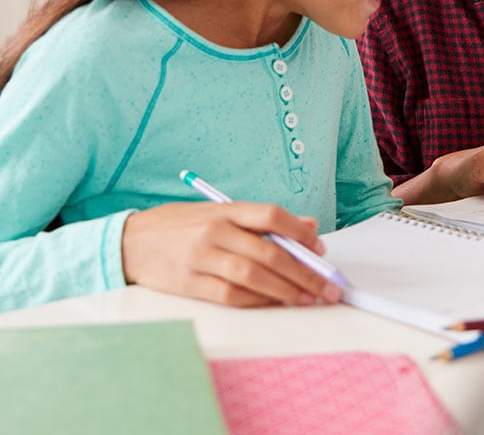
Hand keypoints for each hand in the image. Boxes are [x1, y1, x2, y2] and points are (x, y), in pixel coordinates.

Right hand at [121, 201, 341, 307]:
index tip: (320, 249)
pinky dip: (257, 301)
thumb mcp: (217, 212)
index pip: (271, 216)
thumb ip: (259, 220)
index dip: (300, 232)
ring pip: (253, 277)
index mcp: (224, 210)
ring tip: (307, 298)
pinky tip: (274, 303)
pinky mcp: (189, 284)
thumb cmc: (180, 226)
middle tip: (326, 286)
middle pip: (269, 253)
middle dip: (304, 272)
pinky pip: (231, 296)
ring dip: (286, 290)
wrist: (128, 242)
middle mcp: (215, 231)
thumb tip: (306, 228)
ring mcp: (201, 258)